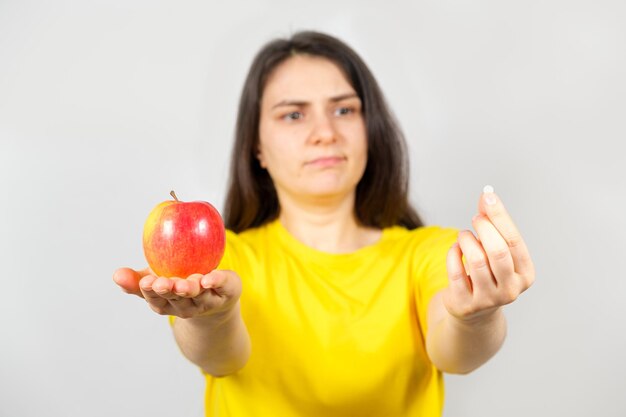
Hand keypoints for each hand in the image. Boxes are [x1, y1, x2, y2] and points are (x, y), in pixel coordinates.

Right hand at [112, 267, 241, 318]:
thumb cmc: (181, 283)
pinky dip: (216, 281)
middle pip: (176, 300)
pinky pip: (222, 285)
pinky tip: (209, 279)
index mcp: (168, 303)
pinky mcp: (226, 291)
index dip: (150, 292)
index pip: (156, 299)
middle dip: (168, 292)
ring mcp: (208, 301)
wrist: (218, 298)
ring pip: (198, 296)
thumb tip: (116, 274)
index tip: (144, 282)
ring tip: (184, 283)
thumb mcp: (157, 280)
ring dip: (190, 290)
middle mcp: (187, 306)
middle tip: (161, 283)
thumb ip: (137, 280)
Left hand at [443, 187, 534, 322]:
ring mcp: (488, 300)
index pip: (514, 241)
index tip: (487, 197)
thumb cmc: (489, 272)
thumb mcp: (496, 250)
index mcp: (525, 274)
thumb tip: (487, 194)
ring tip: (464, 236)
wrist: (474, 312)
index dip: (500, 216)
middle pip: (498, 251)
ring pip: (476, 260)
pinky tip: (455, 249)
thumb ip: (494, 224)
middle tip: (475, 218)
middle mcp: (511, 290)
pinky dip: (453, 253)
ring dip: (466, 240)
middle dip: (484, 228)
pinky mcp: (465, 304)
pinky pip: (455, 270)